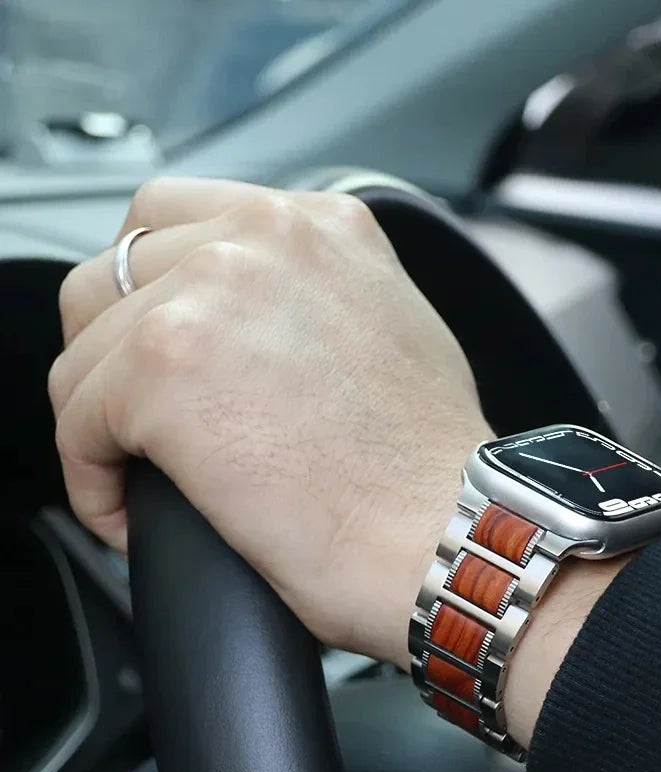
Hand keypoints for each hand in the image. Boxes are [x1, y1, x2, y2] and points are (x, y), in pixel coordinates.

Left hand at [49, 178, 491, 663]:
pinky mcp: (163, 368)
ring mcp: (208, 294)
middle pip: (113, 273)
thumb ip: (318, 302)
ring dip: (99, 417)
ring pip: (84, 348)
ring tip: (137, 476)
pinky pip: (75, 420)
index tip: (155, 351)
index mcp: (318, 225)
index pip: (176, 222)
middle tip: (139, 419)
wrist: (455, 529)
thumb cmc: (435, 465)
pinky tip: (131, 513)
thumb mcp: (394, 333)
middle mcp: (262, 237)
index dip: (152, 295)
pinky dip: (90, 476)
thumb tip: (255, 339)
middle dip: (113, 352)